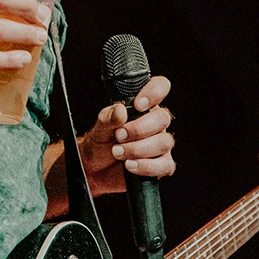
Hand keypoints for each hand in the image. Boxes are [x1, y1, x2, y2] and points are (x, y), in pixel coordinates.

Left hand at [81, 74, 173, 194]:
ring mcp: (160, 145)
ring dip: (138, 149)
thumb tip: (120, 110)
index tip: (138, 105)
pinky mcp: (160, 166)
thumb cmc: (99, 144)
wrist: (94, 170)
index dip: (154, 92)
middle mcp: (155, 124)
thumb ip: (108, 118)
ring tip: (117, 152)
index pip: (160, 88)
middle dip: (139, 129)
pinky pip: (164, 166)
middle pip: (162, 118)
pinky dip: (145, 166)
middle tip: (119, 136)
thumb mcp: (99, 130)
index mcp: (143, 107)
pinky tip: (129, 165)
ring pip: (163, 142)